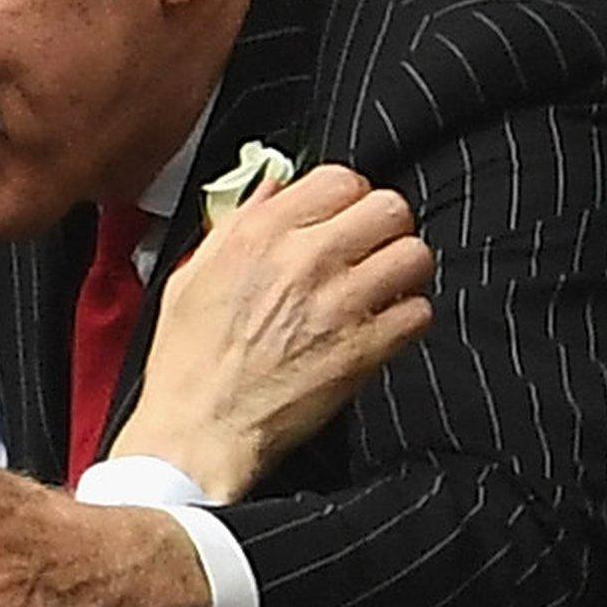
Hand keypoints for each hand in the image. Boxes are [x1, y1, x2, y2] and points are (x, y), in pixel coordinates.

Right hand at [112, 165, 433, 501]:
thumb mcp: (192, 274)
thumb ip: (236, 224)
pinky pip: (419, 312)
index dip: (348, 197)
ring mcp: (338, 304)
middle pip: (389, 208)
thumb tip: (273, 187)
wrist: (199, 428)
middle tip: (370, 249)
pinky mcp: (364, 350)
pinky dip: (407, 318)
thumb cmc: (188, 358)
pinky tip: (382, 328)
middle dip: (384, 226)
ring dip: (402, 271)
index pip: (340, 178)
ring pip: (414, 255)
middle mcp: (302, 259)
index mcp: (258, 234)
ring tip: (382, 288)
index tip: (342, 217)